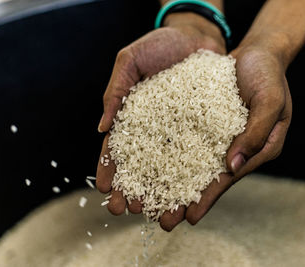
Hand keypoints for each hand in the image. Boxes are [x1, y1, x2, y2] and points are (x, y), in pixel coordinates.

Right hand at [96, 13, 225, 228]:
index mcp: (133, 117)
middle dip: (134, 190)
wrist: (198, 36)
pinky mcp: (203, 131)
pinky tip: (190, 197)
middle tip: (129, 210)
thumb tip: (101, 128)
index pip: (118, 149)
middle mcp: (156, 130)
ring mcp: (180, 132)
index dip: (111, 170)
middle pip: (142, 166)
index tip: (106, 191)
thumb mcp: (130, 60)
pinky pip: (198, 157)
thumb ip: (115, 92)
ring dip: (163, 193)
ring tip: (159, 215)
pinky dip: (193, 178)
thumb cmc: (161, 44)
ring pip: (169, 169)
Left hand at [160, 44, 291, 230]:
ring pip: (194, 163)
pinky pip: (187, 139)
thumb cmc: (269, 76)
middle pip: (208, 178)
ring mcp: (219, 135)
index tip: (190, 218)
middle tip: (163, 222)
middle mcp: (235, 147)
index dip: (209, 198)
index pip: (229, 179)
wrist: (257, 53)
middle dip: (186, 200)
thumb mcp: (270, 102)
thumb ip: (255, 134)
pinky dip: (171, 153)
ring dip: (173, 181)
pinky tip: (151, 163)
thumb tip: (232, 167)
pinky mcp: (205, 122)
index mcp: (257, 149)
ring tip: (151, 200)